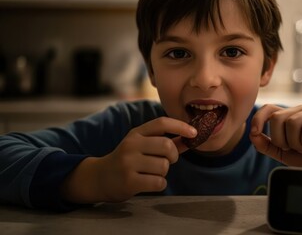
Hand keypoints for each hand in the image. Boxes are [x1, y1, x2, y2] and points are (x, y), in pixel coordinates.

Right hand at [61, 117, 196, 203]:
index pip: (161, 123)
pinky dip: (160, 184)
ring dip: (164, 172)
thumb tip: (191, 138)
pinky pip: (159, 182)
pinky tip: (150, 183)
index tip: (194, 133)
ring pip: (163, 166)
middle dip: (173, 155)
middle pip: (166, 146)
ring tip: (153, 173)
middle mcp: (131, 145)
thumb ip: (167, 142)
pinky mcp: (129, 181)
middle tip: (168, 160)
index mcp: (136, 133)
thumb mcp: (143, 146)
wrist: (100, 178)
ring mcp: (128, 163)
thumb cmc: (128, 160)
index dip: (180, 126)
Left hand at [249, 104, 301, 169]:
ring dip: (295, 143)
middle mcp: (299, 111)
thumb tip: (252, 134)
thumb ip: (265, 144)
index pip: (268, 109)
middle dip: (280, 139)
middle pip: (277, 117)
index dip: (258, 119)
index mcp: (287, 116)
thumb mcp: (280, 153)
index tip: (254, 133)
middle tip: (291, 149)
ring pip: (292, 122)